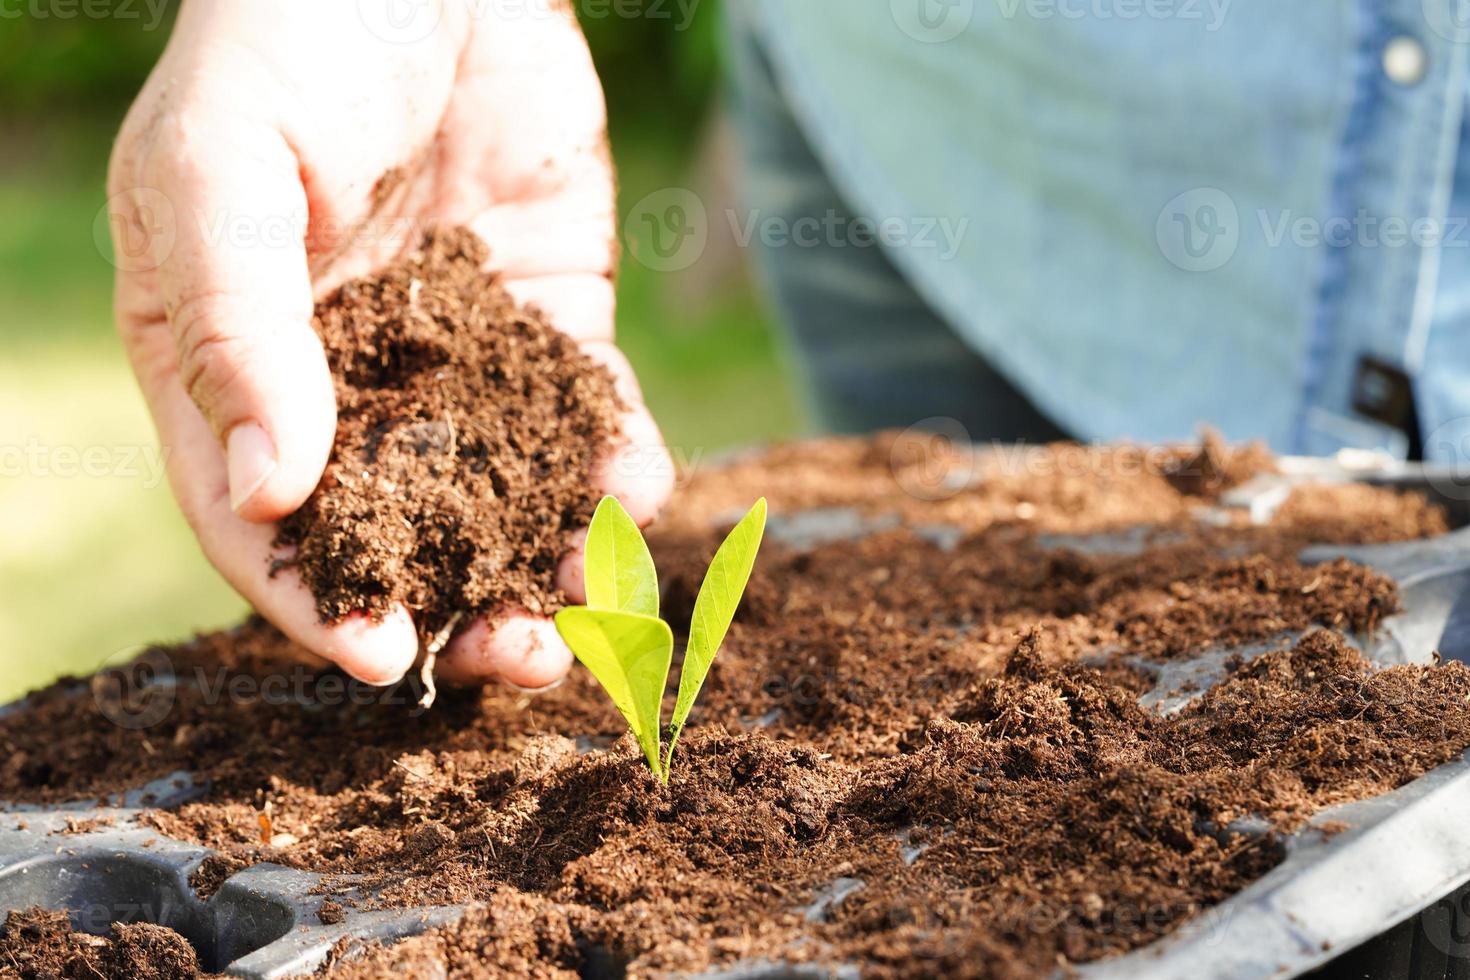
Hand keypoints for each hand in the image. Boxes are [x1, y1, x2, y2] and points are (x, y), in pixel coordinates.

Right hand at [106, 0, 672, 687]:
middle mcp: (345, 381)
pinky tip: (634, 482)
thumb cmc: (286, 42)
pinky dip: (610, 456)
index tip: (379, 657)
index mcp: (229, 363)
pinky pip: (581, 408)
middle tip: (522, 660)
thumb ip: (233, 325)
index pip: (260, 517)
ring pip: (497, 489)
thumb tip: (269, 492)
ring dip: (545, 554)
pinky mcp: (545, 318)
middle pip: (395, 530)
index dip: (314, 596)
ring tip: (595, 602)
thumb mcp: (221, 170)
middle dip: (457, 605)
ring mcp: (452, 357)